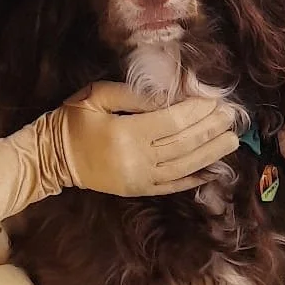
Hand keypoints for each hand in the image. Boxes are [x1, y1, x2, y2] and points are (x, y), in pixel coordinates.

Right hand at [50, 81, 238, 198]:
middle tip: (232, 117)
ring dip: (210, 153)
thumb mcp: (96, 97)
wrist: (52, 159)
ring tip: (231, 141)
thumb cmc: (72, 122)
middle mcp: (138, 159)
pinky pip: (172, 186)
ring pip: (184, 166)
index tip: (215, 101)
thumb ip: (130, 94)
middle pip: (183, 144)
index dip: (196, 112)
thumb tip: (165, 96)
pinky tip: (212, 170)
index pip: (172, 122)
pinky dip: (194, 178)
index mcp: (127, 134)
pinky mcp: (139, 190)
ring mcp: (140, 178)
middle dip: (209, 129)